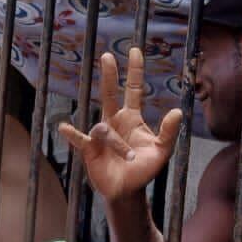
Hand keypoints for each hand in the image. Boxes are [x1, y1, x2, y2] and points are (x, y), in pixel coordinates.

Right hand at [57, 51, 181, 201]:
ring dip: (117, 144)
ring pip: (105, 128)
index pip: (134, 89)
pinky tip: (64, 127)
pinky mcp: (90, 148)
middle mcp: (115, 121)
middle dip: (110, 75)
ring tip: (128, 159)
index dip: (135, 70)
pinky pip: (80, 139)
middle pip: (110, 93)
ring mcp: (101, 134)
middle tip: (107, 56)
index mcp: (132, 118)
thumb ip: (168, 132)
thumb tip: (177, 111)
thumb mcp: (162, 152)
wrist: (127, 191)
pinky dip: (73, 134)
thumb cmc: (144, 170)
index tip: (135, 50)